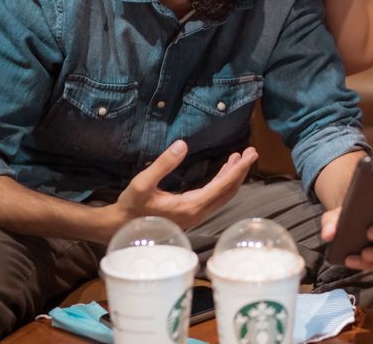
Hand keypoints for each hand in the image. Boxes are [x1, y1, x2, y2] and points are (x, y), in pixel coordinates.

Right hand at [108, 140, 257, 235]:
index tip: (250, 154)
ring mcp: (196, 214)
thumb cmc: (132, 205)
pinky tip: (224, 170)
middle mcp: (198, 213)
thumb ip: (164, 164)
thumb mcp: (144, 182)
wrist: (121, 226)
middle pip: (228, 191)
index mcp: (191, 206)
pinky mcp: (192, 213)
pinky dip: (223, 182)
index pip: (223, 186)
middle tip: (251, 151)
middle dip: (241, 171)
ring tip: (239, 156)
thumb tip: (182, 145)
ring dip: (232, 175)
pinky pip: (214, 196)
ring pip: (222, 195)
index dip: (238, 169)